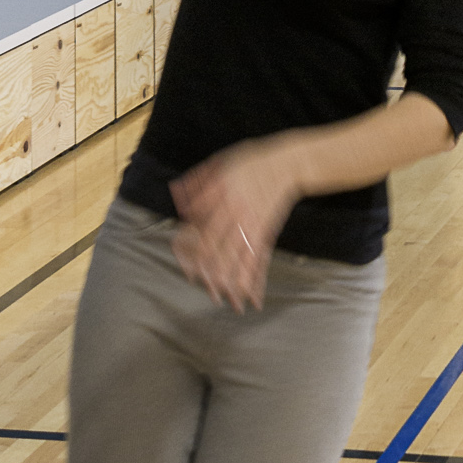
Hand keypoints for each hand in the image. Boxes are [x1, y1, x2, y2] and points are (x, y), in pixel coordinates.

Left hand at [169, 139, 306, 311]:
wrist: (286, 164)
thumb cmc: (250, 162)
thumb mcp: (220, 163)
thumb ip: (197, 180)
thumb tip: (176, 194)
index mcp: (220, 195)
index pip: (199, 225)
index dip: (189, 244)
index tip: (180, 260)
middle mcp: (234, 213)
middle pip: (216, 247)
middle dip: (206, 269)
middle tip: (197, 284)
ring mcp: (251, 225)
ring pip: (236, 258)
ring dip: (228, 281)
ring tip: (221, 300)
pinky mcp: (265, 233)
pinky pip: (258, 260)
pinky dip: (255, 280)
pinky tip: (253, 298)